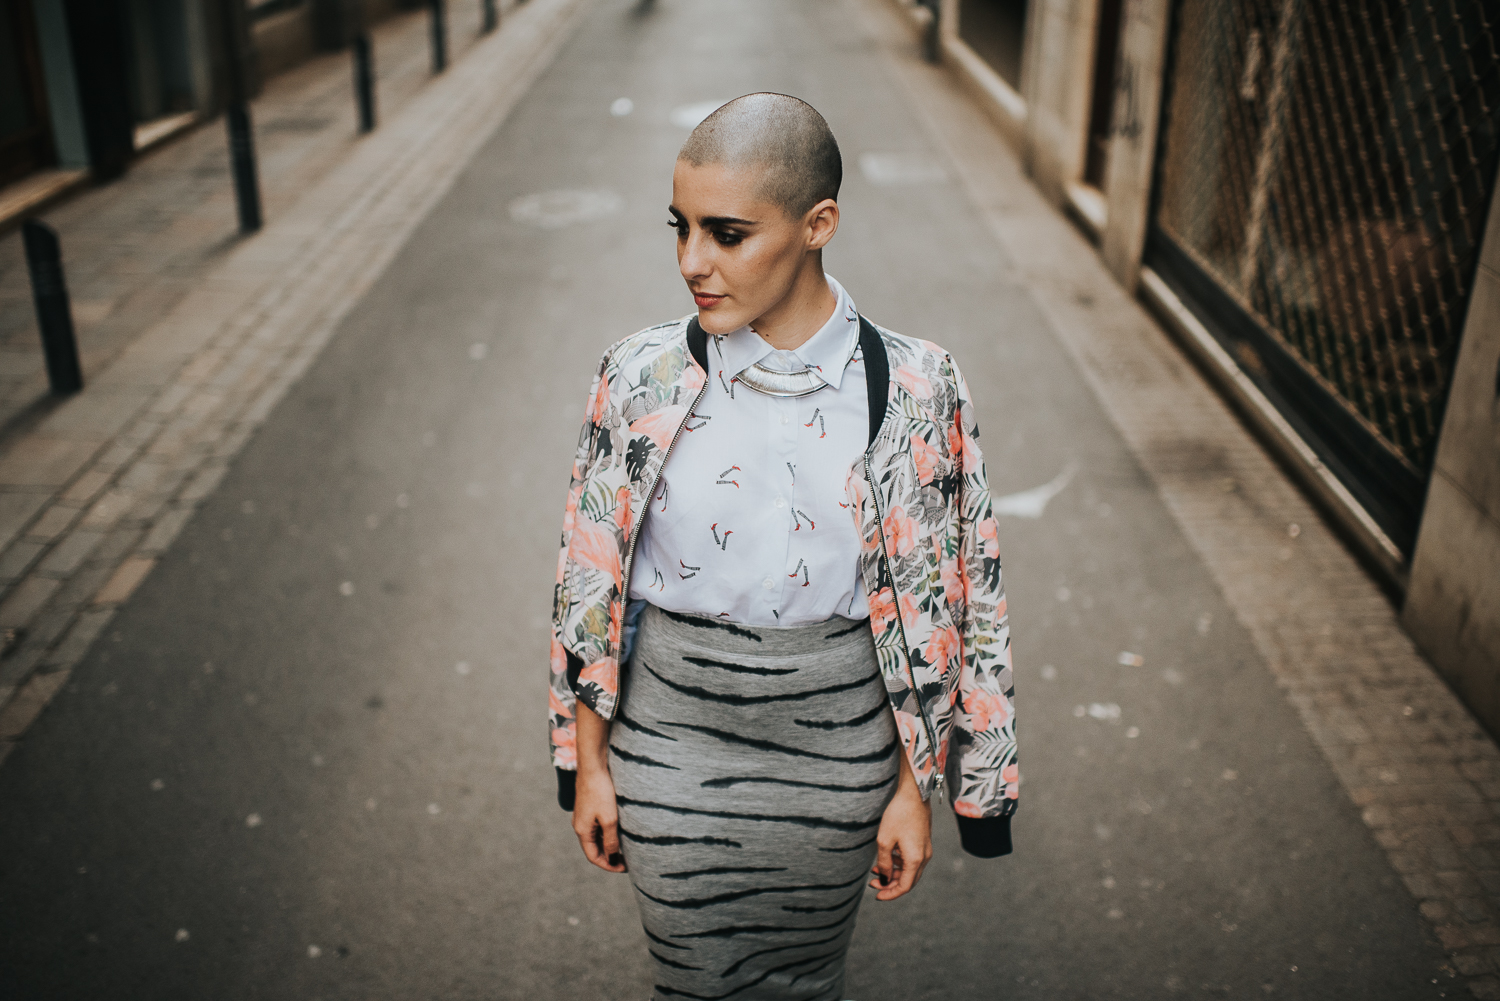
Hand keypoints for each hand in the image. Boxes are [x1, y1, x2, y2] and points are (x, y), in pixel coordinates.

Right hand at [571, 701, 625, 872]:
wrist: (593, 765)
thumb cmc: (601, 791)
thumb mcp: (609, 819)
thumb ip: (610, 840)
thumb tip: (612, 857)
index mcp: (582, 831)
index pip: (593, 856)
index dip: (608, 865)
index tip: (624, 868)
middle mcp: (580, 825)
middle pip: (594, 848)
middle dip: (610, 857)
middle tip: (627, 860)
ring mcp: (584, 815)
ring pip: (597, 837)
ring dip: (610, 844)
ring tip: (626, 848)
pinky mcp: (590, 806)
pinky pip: (598, 825)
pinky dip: (608, 832)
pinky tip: (620, 830)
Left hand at [870, 750, 931, 900]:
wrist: (914, 795)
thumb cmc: (898, 815)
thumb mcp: (884, 841)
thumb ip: (883, 863)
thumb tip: (883, 878)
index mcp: (915, 860)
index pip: (904, 887)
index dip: (890, 894)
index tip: (876, 895)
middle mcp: (924, 858)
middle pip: (908, 881)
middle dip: (890, 885)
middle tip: (872, 883)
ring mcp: (925, 850)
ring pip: (909, 871)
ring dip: (893, 873)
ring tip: (874, 869)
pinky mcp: (923, 842)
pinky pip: (911, 860)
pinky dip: (898, 863)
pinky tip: (886, 857)